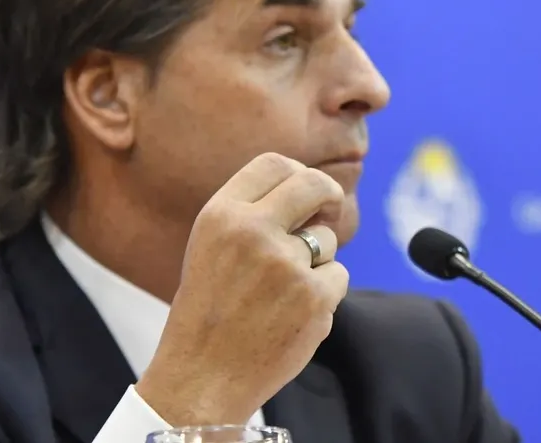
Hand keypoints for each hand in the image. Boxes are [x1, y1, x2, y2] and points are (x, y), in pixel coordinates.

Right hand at [135, 152, 349, 425]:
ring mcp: (286, 263)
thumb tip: (312, 186)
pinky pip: (338, 275)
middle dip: (329, 193)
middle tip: (330, 207)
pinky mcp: (314, 296)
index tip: (308, 188)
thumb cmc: (209, 309)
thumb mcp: (212, 246)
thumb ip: (252, 211)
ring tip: (282, 292)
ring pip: (327, 238)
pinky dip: (325, 293)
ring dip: (317, 259)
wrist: (202, 377)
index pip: (274, 163)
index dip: (299, 172)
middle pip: (313, 184)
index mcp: (221, 214)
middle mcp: (252, 231)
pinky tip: (293, 313)